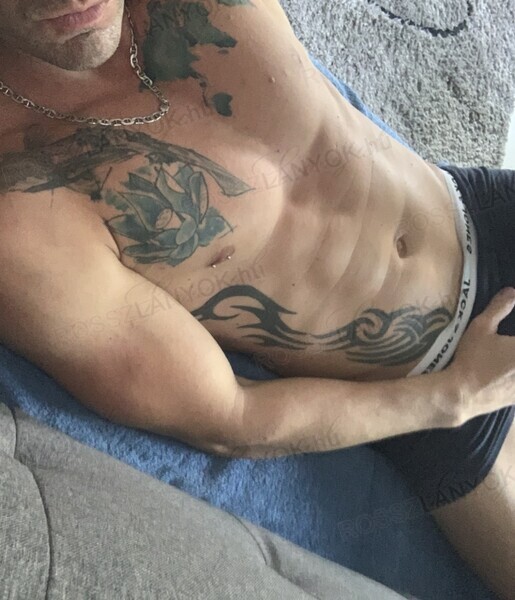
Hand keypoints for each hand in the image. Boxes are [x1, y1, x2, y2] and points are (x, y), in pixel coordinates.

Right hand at [446, 287, 514, 424]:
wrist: (461, 394)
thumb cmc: (471, 359)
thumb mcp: (480, 328)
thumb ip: (499, 308)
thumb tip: (511, 291)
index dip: (514, 337)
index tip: (508, 339)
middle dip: (512, 348)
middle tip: (506, 347)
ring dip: (512, 363)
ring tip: (505, 360)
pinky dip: (512, 379)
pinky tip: (504, 376)